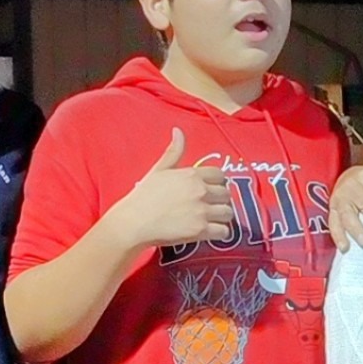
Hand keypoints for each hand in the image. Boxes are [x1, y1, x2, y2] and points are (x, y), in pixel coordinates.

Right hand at [105, 135, 232, 253]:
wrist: (134, 222)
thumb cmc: (143, 196)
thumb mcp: (159, 170)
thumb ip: (174, 151)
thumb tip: (178, 131)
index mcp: (192, 175)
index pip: (220, 175)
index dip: (217, 183)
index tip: (210, 190)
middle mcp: (200, 191)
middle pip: (226, 194)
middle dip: (220, 200)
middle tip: (210, 206)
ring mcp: (202, 211)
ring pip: (228, 213)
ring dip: (222, 217)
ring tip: (212, 220)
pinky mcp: (201, 230)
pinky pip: (224, 231)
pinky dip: (220, 233)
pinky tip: (210, 232)